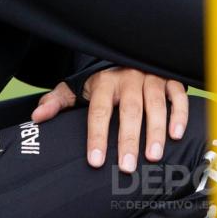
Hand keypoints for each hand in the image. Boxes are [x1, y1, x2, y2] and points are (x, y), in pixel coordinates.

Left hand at [30, 66, 188, 171]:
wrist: (127, 50)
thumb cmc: (102, 76)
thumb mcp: (78, 85)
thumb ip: (59, 100)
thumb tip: (37, 116)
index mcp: (103, 82)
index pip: (98, 111)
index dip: (97, 136)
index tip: (96, 162)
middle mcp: (128, 77)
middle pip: (129, 110)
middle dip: (129, 139)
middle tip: (128, 167)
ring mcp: (151, 77)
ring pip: (155, 104)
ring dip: (156, 130)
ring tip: (153, 156)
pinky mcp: (169, 78)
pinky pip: (177, 95)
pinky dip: (179, 114)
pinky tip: (176, 135)